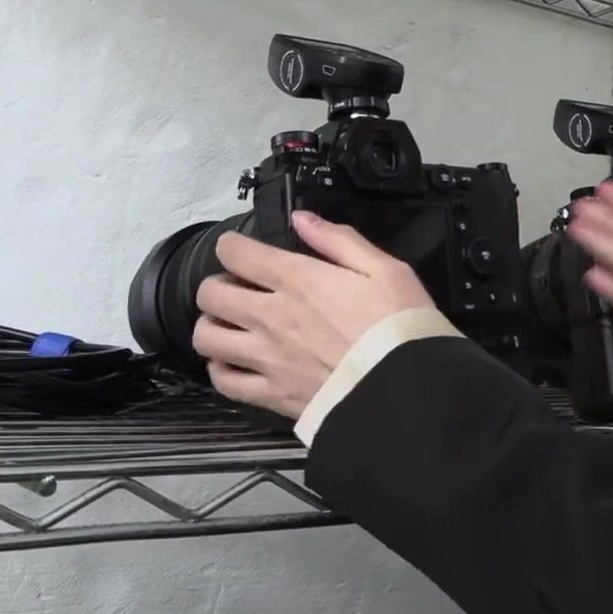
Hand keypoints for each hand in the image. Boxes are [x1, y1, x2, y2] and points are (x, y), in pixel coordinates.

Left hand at [192, 211, 436, 418]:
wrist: (406, 390)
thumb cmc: (400, 327)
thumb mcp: (385, 268)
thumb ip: (338, 240)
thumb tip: (302, 219)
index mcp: (298, 280)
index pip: (234, 252)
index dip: (231, 246)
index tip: (242, 251)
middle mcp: (271, 317)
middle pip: (210, 293)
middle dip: (218, 284)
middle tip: (238, 288)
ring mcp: (266, 358)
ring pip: (206, 337)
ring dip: (212, 326)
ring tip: (232, 325)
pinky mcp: (271, 395)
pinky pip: (224, 382)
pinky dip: (221, 369)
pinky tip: (235, 362)